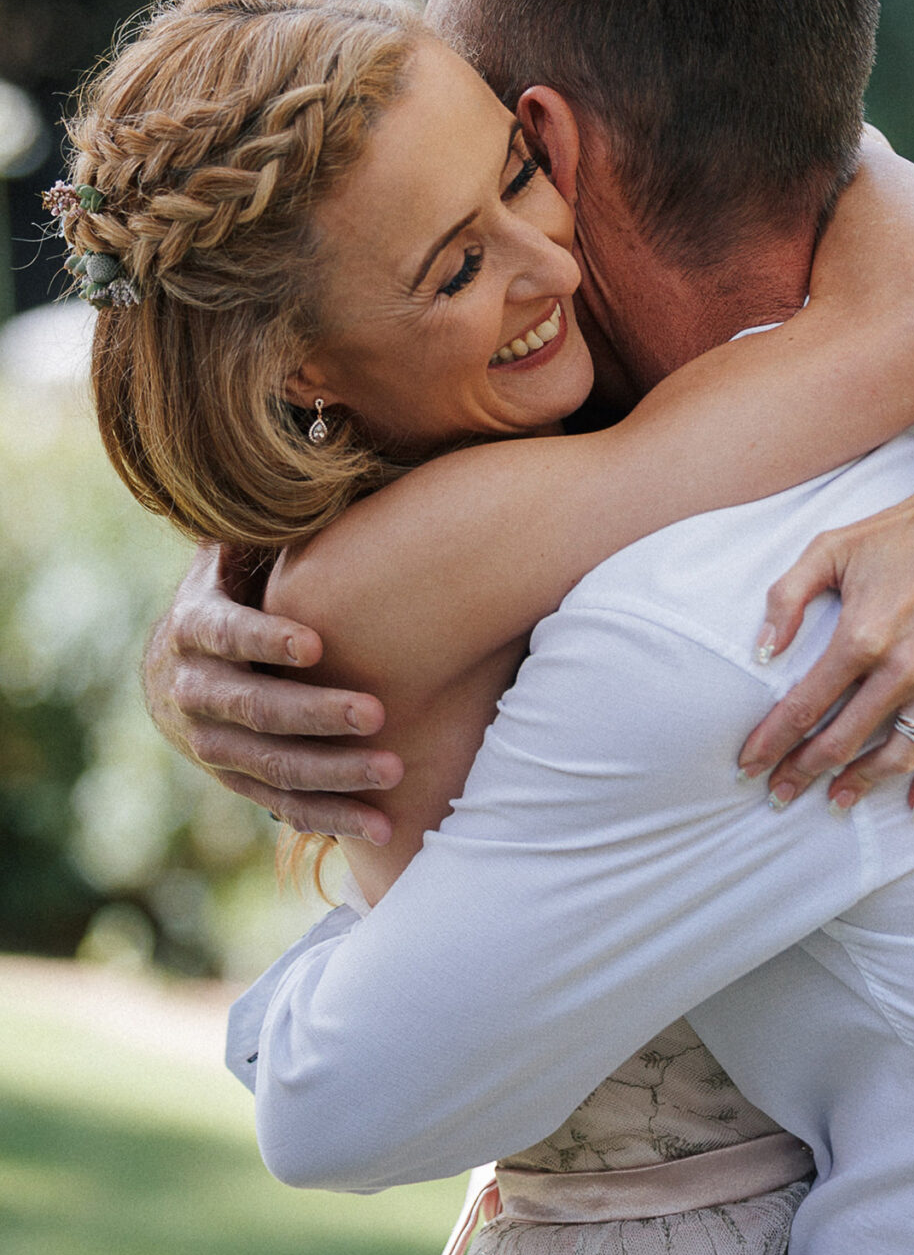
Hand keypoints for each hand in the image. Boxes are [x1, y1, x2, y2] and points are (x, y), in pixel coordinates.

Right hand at [143, 545, 400, 841]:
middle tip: (376, 711)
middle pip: (251, 708)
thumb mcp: (241, 549)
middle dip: (314, 713)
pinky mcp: (233, 779)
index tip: (315, 642)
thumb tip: (328, 428)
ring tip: (393, 771)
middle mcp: (192, 688)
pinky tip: (380, 826)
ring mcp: (209, 742)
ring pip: (267, 765)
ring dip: (330, 772)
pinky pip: (279, 805)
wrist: (179, 663)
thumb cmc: (238, 586)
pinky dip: (328, 816)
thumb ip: (275, 521)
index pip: (225, 633)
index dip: (265, 639)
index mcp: (195, 624)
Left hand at [736, 465, 913, 817]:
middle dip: (804, 771)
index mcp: (861, 633)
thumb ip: (787, 598)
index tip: (748, 766)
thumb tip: (762, 652)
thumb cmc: (899, 530)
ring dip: (860, 783)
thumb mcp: (830, 548)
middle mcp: (904, 664)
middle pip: (844, 738)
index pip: (804, 706)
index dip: (771, 741)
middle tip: (779, 794)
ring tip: (834, 801)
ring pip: (897, 752)